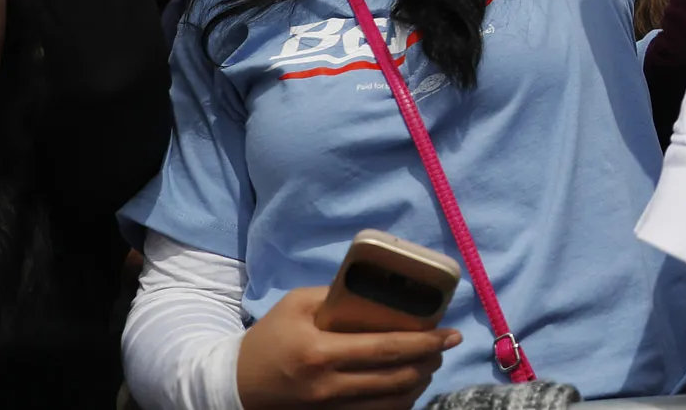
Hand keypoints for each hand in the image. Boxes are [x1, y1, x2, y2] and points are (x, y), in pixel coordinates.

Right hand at [235, 286, 458, 409]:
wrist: (234, 384)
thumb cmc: (269, 338)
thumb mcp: (297, 304)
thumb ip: (339, 294)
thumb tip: (382, 288)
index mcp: (320, 352)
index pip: (385, 349)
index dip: (424, 342)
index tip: (451, 333)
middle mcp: (327, 386)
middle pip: (395, 379)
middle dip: (429, 362)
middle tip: (446, 346)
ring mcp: (328, 409)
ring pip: (390, 403)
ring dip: (419, 383)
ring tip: (430, 363)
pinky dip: (399, 403)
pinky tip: (409, 386)